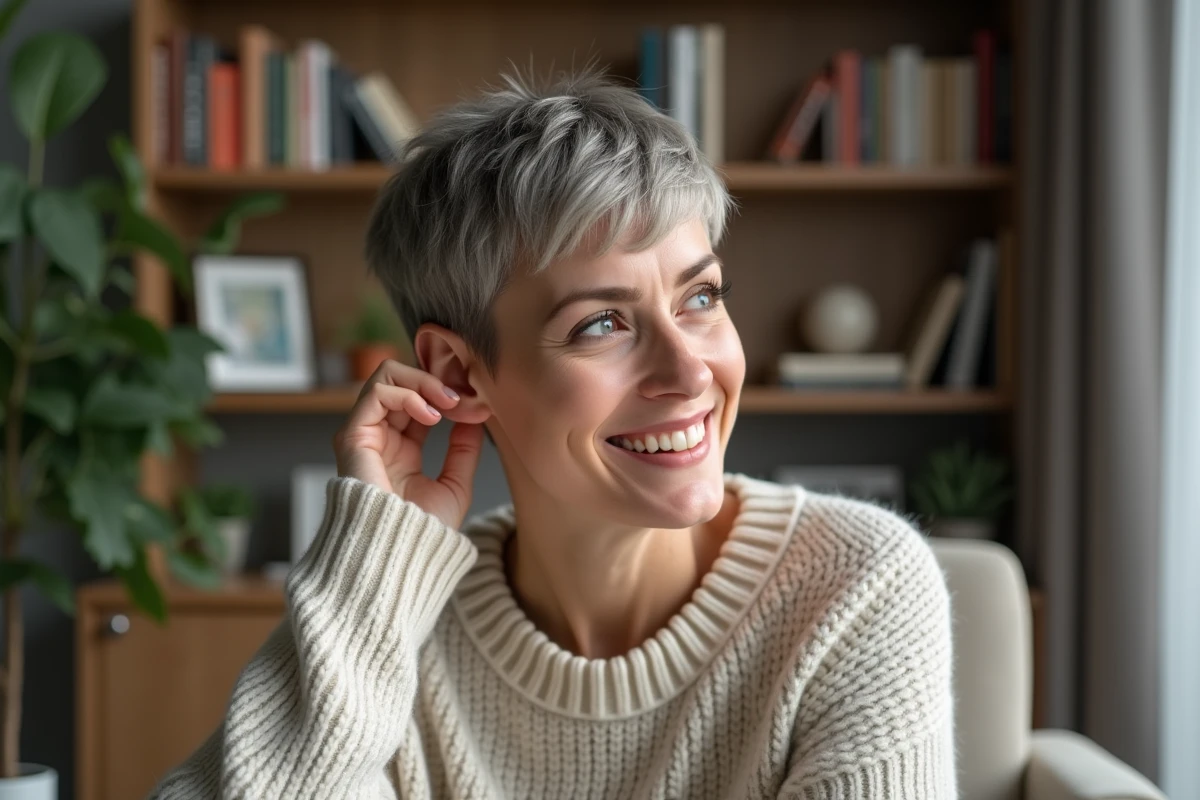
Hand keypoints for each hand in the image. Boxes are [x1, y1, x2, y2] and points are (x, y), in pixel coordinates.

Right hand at [332, 360, 484, 529]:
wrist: (401, 554)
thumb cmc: (424, 531)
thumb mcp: (455, 484)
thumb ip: (462, 450)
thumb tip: (474, 418)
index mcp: (402, 450)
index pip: (417, 400)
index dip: (443, 391)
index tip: (471, 398)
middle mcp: (380, 438)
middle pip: (400, 382)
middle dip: (433, 379)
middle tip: (459, 395)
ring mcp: (365, 435)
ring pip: (385, 377)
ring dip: (422, 381)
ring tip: (446, 402)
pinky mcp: (353, 436)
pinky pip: (376, 392)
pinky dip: (408, 393)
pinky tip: (430, 414)